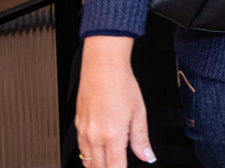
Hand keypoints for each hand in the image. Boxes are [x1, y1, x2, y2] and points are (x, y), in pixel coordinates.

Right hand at [75, 36, 155, 166]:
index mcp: (112, 135)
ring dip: (98, 165)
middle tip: (119, 164)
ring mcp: (83, 131)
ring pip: (87, 161)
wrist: (102, 66)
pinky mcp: (77, 125)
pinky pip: (81, 148)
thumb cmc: (121, 84)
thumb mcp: (139, 112)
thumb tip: (147, 155)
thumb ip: (141, 138)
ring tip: (111, 161)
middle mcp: (94, 136)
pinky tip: (100, 150)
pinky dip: (89, 154)